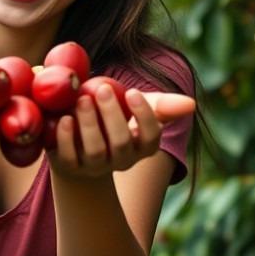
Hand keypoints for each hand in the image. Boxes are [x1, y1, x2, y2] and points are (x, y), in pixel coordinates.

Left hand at [49, 85, 194, 177]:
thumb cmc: (113, 118)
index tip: (133, 91)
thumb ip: (162, 104)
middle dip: (113, 115)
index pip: (151, 137)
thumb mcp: (136, 107)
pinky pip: (69, 156)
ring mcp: (94, 166)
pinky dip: (66, 138)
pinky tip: (63, 118)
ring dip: (89, 124)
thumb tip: (191, 103)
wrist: (78, 141)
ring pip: (96, 151)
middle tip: (103, 89)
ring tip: (81, 99)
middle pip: (122, 143)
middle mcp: (121, 160)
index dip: (144, 116)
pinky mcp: (69, 166)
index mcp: (141, 147)